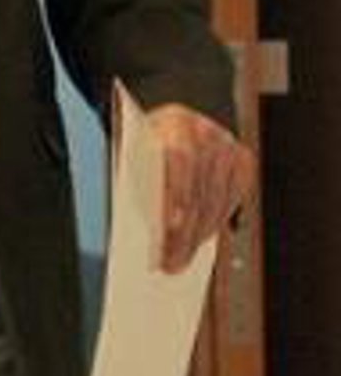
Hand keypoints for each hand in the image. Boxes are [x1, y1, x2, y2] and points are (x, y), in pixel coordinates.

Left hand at [146, 104, 256, 273]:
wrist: (165, 113)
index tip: (170, 226)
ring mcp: (226, 144)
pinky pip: (232, 197)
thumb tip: (152, 232)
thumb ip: (142, 183)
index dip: (177, 193)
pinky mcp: (241, 158)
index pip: (180, 157)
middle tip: (171, 263)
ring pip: (216, 200)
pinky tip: (203, 237)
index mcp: (174, 121)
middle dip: (185, 231)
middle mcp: (206, 130)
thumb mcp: (134, 153)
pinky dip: (218, 220)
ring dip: (200, 234)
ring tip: (182, 259)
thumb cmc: (144, 143)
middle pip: (199, 188)